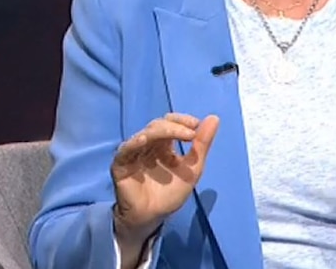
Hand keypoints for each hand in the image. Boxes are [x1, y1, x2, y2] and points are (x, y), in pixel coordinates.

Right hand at [111, 113, 218, 241]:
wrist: (152, 218)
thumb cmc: (170, 194)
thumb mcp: (192, 169)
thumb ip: (202, 145)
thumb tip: (215, 117)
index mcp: (163, 144)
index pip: (171, 123)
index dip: (182, 120)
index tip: (196, 125)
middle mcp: (148, 145)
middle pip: (158, 126)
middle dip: (175, 126)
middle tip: (190, 133)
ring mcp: (134, 153)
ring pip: (145, 134)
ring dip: (161, 131)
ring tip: (176, 132)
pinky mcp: (121, 164)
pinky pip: (126, 150)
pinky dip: (134, 143)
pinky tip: (145, 139)